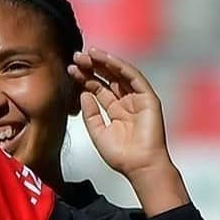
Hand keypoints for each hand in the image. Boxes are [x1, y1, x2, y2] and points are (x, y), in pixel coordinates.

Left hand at [70, 48, 188, 214]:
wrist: (139, 166)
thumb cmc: (121, 155)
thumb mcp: (97, 132)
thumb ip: (90, 113)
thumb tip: (83, 92)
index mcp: (114, 110)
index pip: (98, 88)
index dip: (85, 78)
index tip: (71, 69)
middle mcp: (126, 102)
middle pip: (108, 79)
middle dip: (92, 67)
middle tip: (77, 56)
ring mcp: (138, 99)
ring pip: (120, 75)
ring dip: (105, 62)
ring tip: (89, 53)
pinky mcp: (148, 99)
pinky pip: (134, 78)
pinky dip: (120, 67)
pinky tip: (107, 59)